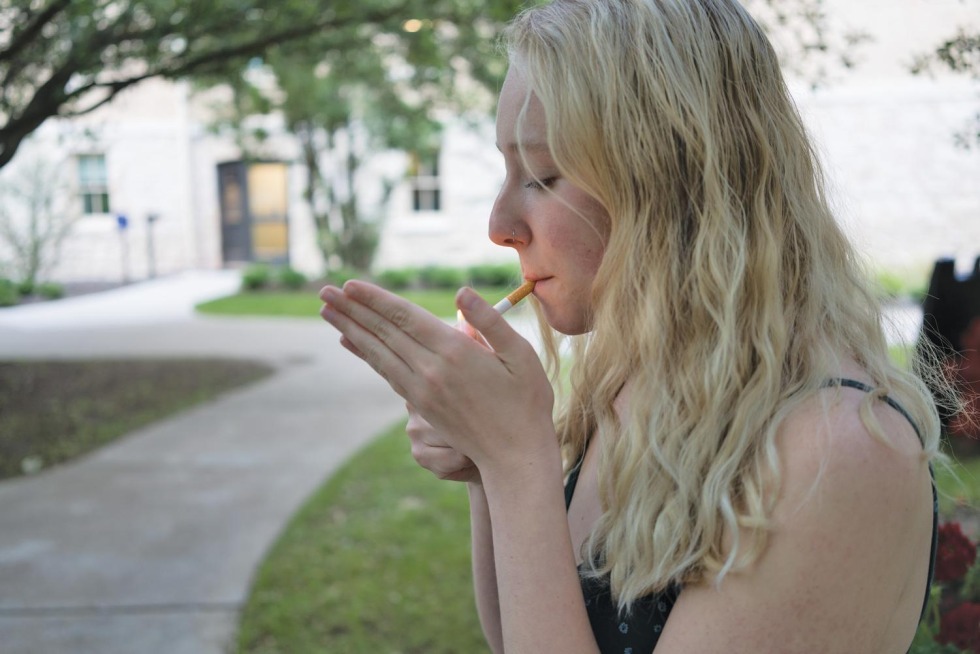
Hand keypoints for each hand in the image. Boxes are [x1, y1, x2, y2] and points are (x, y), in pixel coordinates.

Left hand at [319, 281, 556, 475]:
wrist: (515, 455)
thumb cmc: (527, 402)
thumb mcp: (521, 356)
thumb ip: (490, 322)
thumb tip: (460, 292)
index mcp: (456, 353)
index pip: (405, 318)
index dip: (376, 300)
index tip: (350, 285)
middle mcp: (431, 371)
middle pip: (384, 333)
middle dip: (352, 309)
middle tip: (324, 291)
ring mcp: (422, 391)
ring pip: (378, 353)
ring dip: (350, 329)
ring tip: (327, 311)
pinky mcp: (421, 406)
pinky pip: (386, 372)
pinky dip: (365, 353)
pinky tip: (351, 342)